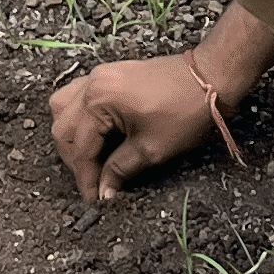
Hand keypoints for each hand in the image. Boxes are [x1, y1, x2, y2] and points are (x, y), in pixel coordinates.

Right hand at [47, 8, 273, 202]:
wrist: (210, 77)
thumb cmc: (185, 111)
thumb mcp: (152, 149)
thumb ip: (120, 169)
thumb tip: (104, 191)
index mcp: (99, 100)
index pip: (80, 147)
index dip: (85, 177)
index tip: (94, 199)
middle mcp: (92, 83)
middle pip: (64, 128)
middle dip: (74, 159)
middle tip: (92, 182)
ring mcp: (98, 75)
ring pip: (63, 108)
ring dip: (71, 136)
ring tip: (89, 159)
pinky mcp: (108, 74)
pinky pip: (76, 96)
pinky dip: (78, 117)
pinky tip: (92, 133)